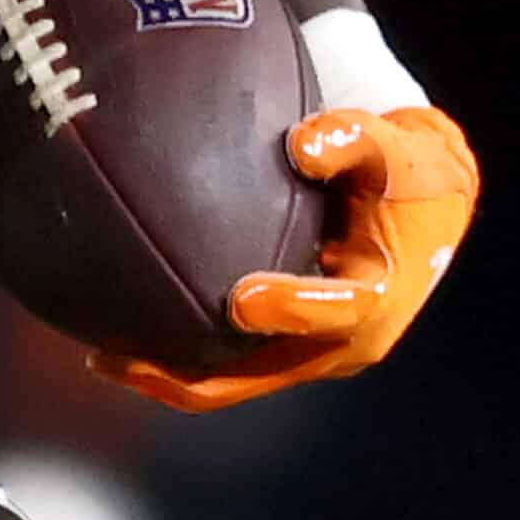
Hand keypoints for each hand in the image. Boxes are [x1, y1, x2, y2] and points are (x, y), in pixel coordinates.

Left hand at [89, 106, 478, 411]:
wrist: (419, 204)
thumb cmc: (401, 171)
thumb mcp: (392, 148)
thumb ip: (352, 139)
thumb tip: (303, 144)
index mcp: (378, 298)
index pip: (337, 313)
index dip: (290, 310)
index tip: (241, 299)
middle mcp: (342, 340)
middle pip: (260, 374)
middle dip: (191, 374)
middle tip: (122, 356)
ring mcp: (309, 350)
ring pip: (232, 381)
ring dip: (169, 376)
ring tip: (100, 358)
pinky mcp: (284, 345)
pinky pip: (225, 363)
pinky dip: (176, 356)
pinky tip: (116, 332)